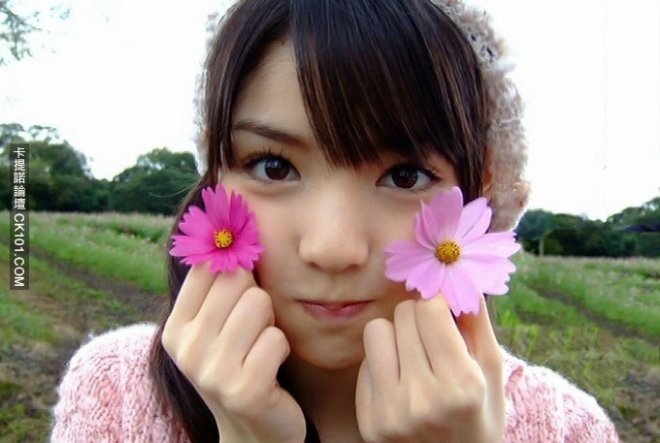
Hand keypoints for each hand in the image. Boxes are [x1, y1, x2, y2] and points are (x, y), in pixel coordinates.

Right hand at [162, 263, 305, 442]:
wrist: (253, 429)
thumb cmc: (242, 361)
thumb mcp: (219, 324)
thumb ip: (218, 281)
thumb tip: (223, 218)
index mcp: (175, 327)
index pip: (208, 266)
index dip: (235, 270)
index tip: (243, 286)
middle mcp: (185, 348)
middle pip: (237, 280)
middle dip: (255, 300)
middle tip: (251, 331)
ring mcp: (211, 372)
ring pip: (259, 303)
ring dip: (270, 325)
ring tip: (259, 347)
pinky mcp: (243, 390)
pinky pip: (277, 338)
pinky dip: (281, 349)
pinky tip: (270, 368)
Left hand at [356, 295, 504, 442]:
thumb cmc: (479, 416)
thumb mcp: (492, 373)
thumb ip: (478, 324)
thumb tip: (461, 280)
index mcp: (460, 385)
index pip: (430, 309)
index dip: (438, 303)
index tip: (444, 312)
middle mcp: (421, 399)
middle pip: (402, 315)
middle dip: (418, 317)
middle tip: (431, 335)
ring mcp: (389, 412)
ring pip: (376, 331)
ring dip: (394, 335)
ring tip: (412, 355)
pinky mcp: (367, 420)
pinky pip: (364, 362)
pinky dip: (382, 363)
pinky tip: (400, 381)